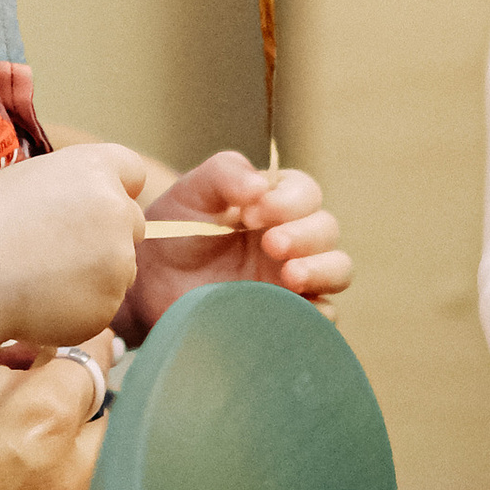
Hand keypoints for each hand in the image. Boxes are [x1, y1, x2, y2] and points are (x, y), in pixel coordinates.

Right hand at [0, 143, 151, 349]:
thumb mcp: (23, 181)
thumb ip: (65, 187)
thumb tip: (77, 202)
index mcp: (92, 169)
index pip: (132, 170)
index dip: (118, 189)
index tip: (97, 205)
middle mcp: (115, 209)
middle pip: (133, 224)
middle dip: (108, 237)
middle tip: (62, 250)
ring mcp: (118, 259)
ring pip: (119, 269)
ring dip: (94, 276)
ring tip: (40, 279)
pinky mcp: (109, 303)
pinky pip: (102, 305)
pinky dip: (79, 308)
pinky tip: (41, 302)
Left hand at [122, 153, 350, 344]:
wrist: (151, 286)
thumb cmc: (175, 232)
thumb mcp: (192, 192)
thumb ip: (224, 174)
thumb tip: (261, 186)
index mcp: (275, 204)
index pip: (306, 193)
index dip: (288, 200)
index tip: (251, 213)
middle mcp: (293, 239)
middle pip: (327, 230)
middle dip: (305, 235)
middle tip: (270, 244)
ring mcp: (294, 279)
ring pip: (338, 269)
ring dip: (322, 269)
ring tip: (290, 276)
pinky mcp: (288, 315)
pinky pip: (324, 315)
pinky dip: (319, 313)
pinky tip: (294, 310)